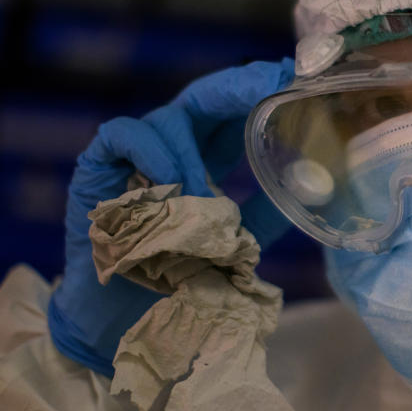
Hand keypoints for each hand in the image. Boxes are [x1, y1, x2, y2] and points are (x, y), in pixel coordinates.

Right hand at [48, 59, 293, 375]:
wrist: (124, 330)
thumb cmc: (179, 284)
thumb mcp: (237, 244)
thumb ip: (267, 213)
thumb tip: (315, 187)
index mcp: (206, 159)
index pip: (235, 111)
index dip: (263, 92)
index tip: (299, 80)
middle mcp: (171, 151)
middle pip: (206, 99)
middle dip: (243, 88)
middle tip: (275, 83)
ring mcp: (133, 159)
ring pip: (169, 117)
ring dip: (195, 148)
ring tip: (207, 194)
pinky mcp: (96, 172)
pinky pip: (122, 136)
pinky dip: (151, 150)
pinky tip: (173, 181)